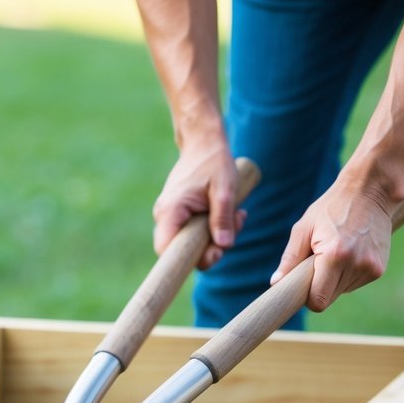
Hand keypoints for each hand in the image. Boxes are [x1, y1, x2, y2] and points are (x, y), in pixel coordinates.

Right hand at [153, 143, 243, 269]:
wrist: (204, 142)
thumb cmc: (213, 161)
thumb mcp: (225, 189)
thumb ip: (222, 218)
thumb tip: (223, 245)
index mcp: (171, 210)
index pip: (166, 250)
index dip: (187, 260)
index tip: (214, 253)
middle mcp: (165, 216)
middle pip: (182, 250)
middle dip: (212, 247)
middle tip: (236, 226)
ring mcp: (172, 216)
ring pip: (193, 242)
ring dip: (218, 235)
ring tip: (238, 214)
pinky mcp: (181, 215)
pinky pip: (196, 232)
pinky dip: (215, 227)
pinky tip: (231, 213)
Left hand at [270, 176, 392, 310]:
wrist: (370, 192)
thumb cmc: (331, 208)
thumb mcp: (304, 228)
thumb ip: (290, 258)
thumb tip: (275, 283)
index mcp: (335, 256)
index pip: (318, 300)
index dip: (306, 297)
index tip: (301, 285)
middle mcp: (357, 265)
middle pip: (329, 298)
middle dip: (318, 286)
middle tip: (316, 263)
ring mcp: (371, 268)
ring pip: (341, 292)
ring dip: (333, 280)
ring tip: (335, 253)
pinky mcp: (379, 270)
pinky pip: (354, 283)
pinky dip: (346, 274)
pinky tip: (348, 253)